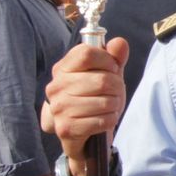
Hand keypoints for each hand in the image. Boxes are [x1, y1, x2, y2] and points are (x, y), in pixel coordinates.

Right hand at [43, 39, 129, 162]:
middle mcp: (56, 87)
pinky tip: (104, 118)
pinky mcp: (66, 128)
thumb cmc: (94, 97)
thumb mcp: (106, 73)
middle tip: (114, 92)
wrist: (81, 132)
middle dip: (117, 87)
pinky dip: (111, 119)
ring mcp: (59, 108)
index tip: (112, 69)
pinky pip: (103, 120)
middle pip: (102, 79)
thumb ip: (114, 57)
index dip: (108, 60)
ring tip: (109, 105)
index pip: (87, 53)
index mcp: (62, 68)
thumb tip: (120, 43)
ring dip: (115, 104)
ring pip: (105, 101)